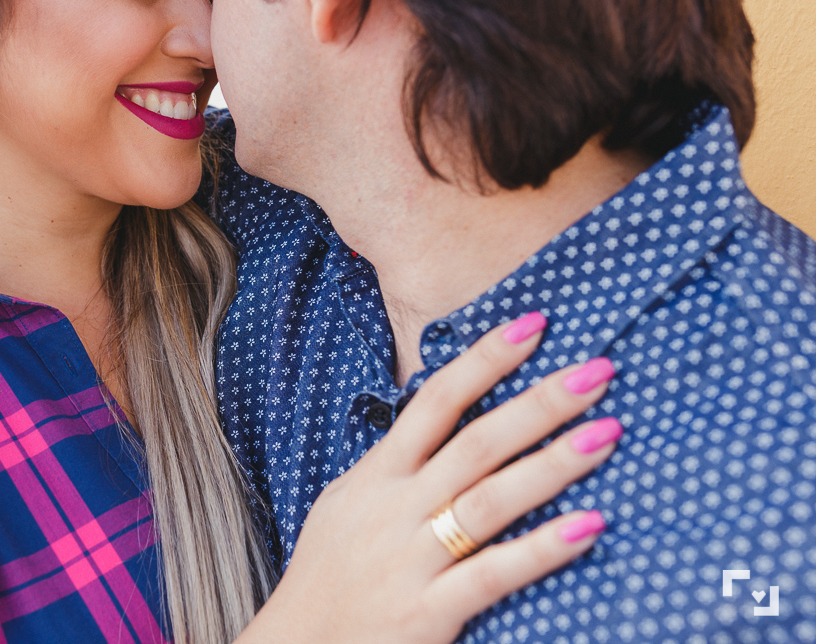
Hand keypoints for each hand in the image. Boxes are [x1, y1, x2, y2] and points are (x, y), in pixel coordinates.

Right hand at [240, 314, 620, 643]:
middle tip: (598, 371)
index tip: (534, 326)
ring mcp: (411, 558)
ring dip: (552, 464)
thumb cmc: (328, 574)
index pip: (434, 402)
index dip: (484, 361)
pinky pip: (494, 573)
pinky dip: (542, 549)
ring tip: (608, 433)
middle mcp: (395, 508)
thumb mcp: (346, 503)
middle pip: (476, 442)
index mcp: (376, 476)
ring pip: (490, 500)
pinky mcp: (428, 611)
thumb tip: (437, 419)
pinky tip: (589, 527)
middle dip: (539, 403)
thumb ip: (392, 465)